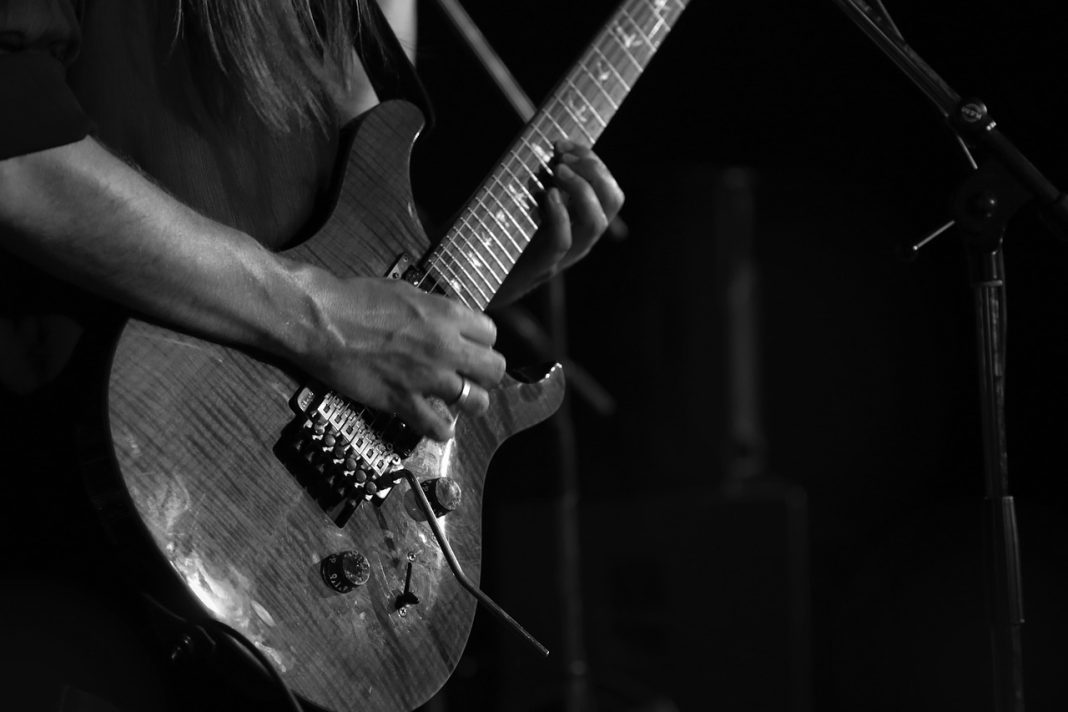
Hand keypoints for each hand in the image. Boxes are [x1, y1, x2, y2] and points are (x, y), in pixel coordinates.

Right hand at [295, 273, 505, 440]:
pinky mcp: (402, 401)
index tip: (471, 348)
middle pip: (494, 370)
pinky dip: (441, 430)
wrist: (321, 321)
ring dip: (470, 403)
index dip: (481, 343)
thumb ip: (434, 311)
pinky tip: (438, 427)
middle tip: (470, 376)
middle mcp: (445, 347)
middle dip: (485, 375)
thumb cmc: (356, 300)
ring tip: (459, 402)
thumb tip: (448, 322)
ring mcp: (426, 377)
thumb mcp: (406, 293)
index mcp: (446, 315)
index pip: (491, 335)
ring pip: (476, 401)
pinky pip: (437, 427)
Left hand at [491, 140, 623, 305]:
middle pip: (612, 201)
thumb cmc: (488, 237)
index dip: (594, 161)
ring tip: (557, 170)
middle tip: (563, 156)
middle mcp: (576, 240)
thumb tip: (544, 149)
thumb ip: (535, 181)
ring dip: (581, 188)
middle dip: (594, 170)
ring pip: (595, 223)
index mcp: (577, 224)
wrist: (465, 281)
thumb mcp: (517, 203)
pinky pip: (561, 242)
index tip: (562, 144)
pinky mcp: (537, 268)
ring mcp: (560, 257)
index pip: (608, 190)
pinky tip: (546, 195)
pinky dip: (559, 215)